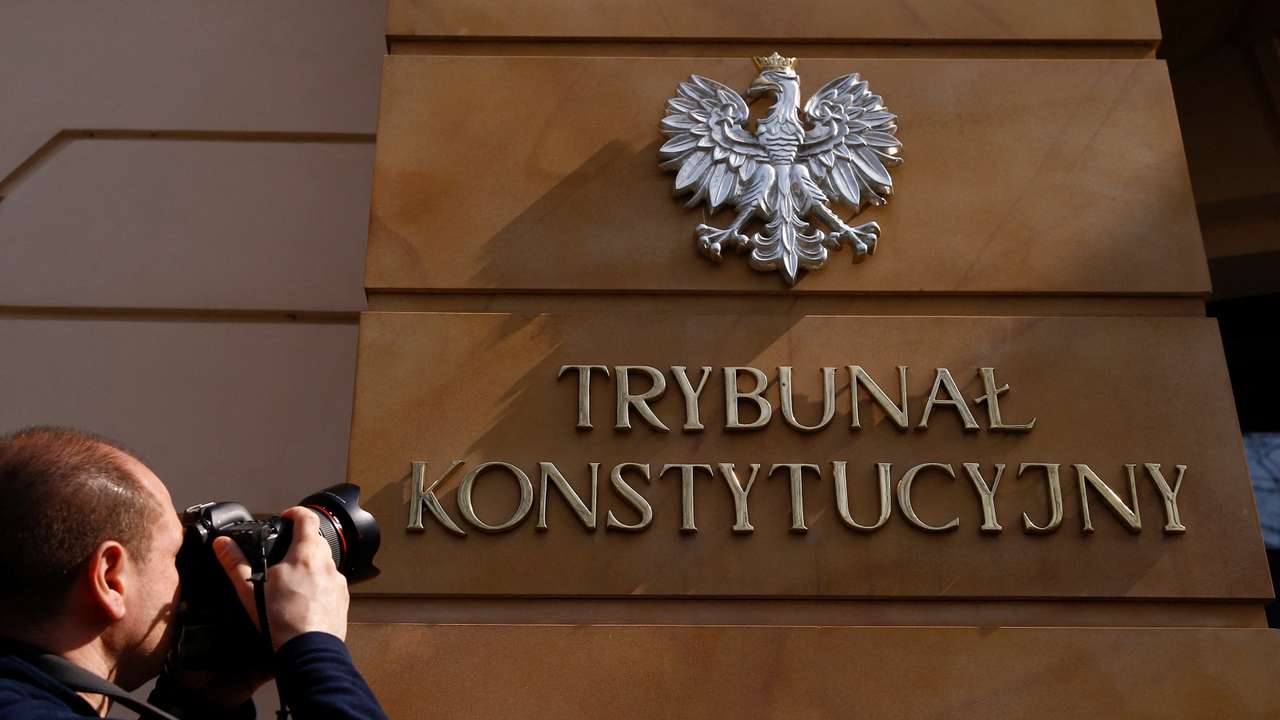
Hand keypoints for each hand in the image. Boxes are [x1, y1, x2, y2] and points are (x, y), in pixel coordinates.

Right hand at [213, 507, 350, 649]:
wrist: (309, 651)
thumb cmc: (281, 621)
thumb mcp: (249, 589)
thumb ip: (235, 563)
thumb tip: (222, 544)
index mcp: (306, 554)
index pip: (307, 519)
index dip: (296, 513)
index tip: (287, 516)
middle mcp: (327, 564)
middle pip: (317, 541)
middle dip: (301, 541)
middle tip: (284, 551)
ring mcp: (337, 583)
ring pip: (324, 564)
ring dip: (310, 565)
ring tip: (291, 579)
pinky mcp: (342, 600)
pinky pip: (330, 584)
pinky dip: (318, 585)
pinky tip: (303, 599)